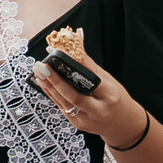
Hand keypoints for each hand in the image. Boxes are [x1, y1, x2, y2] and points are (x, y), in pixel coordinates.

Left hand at [32, 50, 146, 147]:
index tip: (58, 53)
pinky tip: (43, 83)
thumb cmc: (116, 98)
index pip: (90, 79)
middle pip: (74, 95)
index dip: (73, 66)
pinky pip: (62, 108)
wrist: (123, 125)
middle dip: (56, 80)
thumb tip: (76, 37)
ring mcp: (87, 120)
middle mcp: (99, 110)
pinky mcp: (78, 124)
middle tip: (42, 65)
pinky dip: (52, 94)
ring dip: (49, 86)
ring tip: (38, 72)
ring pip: (65, 103)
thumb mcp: (109, 80)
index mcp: (110, 96)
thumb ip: (89, 62)